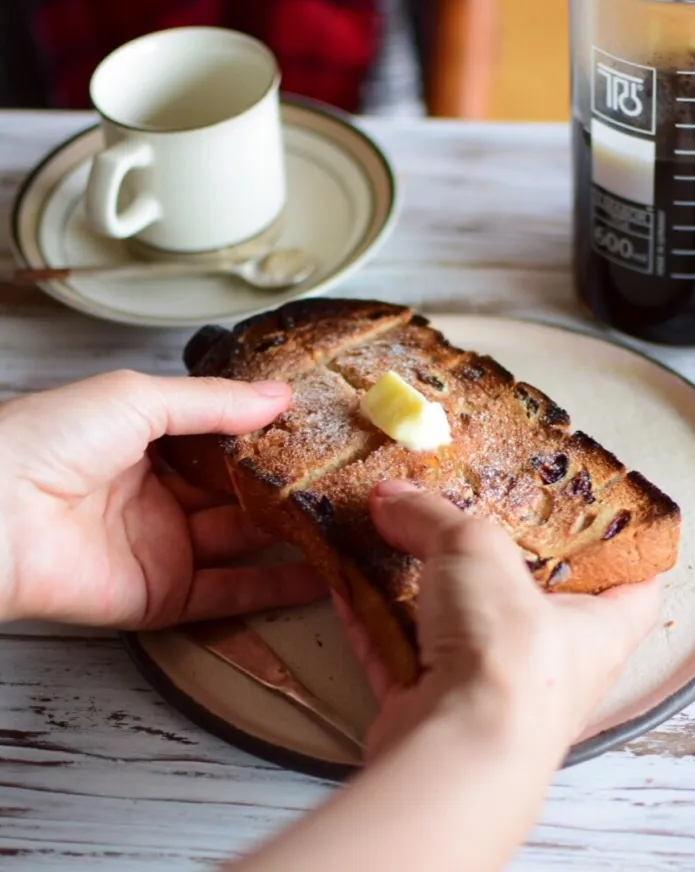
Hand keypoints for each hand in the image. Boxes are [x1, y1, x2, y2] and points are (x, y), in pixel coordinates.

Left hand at [0, 370, 325, 627]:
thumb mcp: (138, 399)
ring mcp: (164, 547)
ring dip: (292, 536)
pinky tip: (322, 577)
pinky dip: (275, 589)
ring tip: (349, 526)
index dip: (268, 437)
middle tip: (346, 481)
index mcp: (148, 443)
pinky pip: (229, 592)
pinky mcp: (163, 596)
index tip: (320, 432)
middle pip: (238, 494)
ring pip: (243, 542)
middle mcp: (160, 496)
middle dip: (287, 488)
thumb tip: (280, 395)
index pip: (223, 441)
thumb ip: (214, 402)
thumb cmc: (47, 441)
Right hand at [338, 480, 660, 761]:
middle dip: (496, 564)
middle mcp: (550, 666)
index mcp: (597, 628)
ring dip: (418, 588)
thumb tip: (393, 497)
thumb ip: (433, 516)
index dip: (626, 552)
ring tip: (389, 537)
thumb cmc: (507, 653)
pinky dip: (373, 621)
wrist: (454, 750)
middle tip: (469, 519)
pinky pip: (400, 655)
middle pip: (531, 603)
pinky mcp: (430, 711)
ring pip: (455, 629)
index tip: (600, 518)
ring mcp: (486, 694)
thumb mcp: (476, 549)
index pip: (638, 588)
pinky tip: (347, 583)